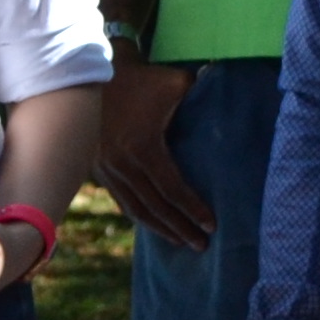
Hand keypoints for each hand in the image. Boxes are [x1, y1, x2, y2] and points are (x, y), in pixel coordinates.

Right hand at [92, 59, 210, 249]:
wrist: (92, 73)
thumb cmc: (140, 77)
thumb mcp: (173, 81)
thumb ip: (202, 89)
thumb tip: (228, 89)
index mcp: (143, 148)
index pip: (173, 189)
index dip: (193, 210)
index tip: (212, 226)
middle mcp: (123, 164)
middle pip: (155, 207)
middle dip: (180, 229)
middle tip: (201, 246)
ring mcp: (106, 168)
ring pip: (135, 208)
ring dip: (159, 228)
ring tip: (180, 242)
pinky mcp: (97, 168)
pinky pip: (120, 199)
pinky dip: (138, 214)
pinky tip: (152, 223)